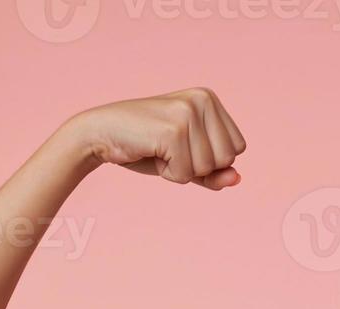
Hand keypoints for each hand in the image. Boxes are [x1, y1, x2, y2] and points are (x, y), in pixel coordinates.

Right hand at [68, 87, 246, 189]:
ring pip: (207, 168)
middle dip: (198, 166)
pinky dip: (168, 174)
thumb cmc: (146, 146)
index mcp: (210, 99)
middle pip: (227, 159)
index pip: (237, 149)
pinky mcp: (173, 130)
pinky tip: (151, 152)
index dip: (210, 160)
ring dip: (181, 170)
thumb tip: (237, 178)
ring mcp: (188, 113)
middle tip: (168, 148)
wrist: (101, 134)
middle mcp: (203, 100)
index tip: (181, 145)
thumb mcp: (187, 161)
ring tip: (159, 149)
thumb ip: (215, 172)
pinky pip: (185, 174)